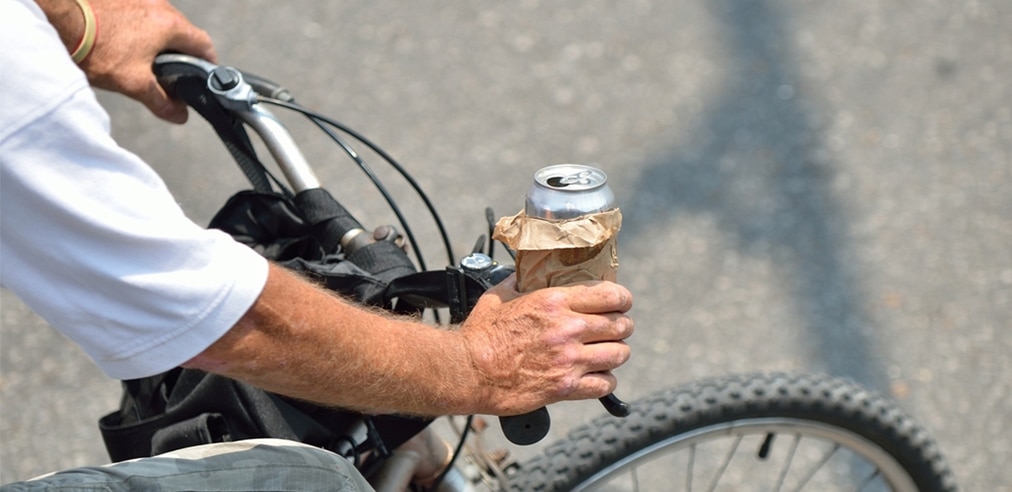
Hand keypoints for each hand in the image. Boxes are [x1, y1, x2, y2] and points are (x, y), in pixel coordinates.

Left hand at [40, 0, 216, 123]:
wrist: (60, 21)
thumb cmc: (99, 50)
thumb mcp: (135, 83)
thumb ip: (162, 101)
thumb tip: (180, 115)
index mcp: (170, 25)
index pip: (204, 44)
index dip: (208, 63)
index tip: (204, 76)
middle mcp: (159, 6)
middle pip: (183, 32)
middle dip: (181, 53)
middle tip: (172, 74)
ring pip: (160, 22)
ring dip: (159, 39)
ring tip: (143, 60)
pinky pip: (139, 14)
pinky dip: (139, 29)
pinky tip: (124, 44)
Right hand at [460, 276, 633, 415]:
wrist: (468, 371)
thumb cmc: (480, 335)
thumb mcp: (500, 296)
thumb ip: (519, 282)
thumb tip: (524, 271)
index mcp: (554, 301)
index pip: (610, 295)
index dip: (622, 299)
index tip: (621, 303)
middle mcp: (567, 328)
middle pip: (620, 325)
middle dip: (622, 326)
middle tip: (616, 329)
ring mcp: (569, 359)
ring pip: (619, 354)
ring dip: (617, 352)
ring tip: (610, 353)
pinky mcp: (566, 387)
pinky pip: (605, 385)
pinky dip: (606, 381)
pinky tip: (598, 377)